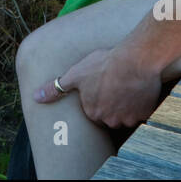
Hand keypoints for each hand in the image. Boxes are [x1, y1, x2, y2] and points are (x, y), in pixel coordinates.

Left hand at [33, 47, 163, 129]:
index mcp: (92, 112)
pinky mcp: (144, 115)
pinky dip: (142, 105)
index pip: (94, 112)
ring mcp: (128, 119)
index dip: (98, 98)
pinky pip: (143, 113)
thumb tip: (36, 98)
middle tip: (116, 85)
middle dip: (113, 104)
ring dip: (127, 105)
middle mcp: (110, 121)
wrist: (134, 60)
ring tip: (128, 86)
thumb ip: (55, 88)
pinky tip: (139, 90)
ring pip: (127, 116)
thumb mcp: (75, 74)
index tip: (103, 87)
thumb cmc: (104, 64)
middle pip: (111, 116)